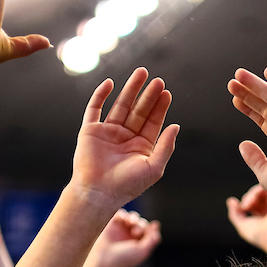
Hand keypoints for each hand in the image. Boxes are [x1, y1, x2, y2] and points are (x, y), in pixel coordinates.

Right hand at [70, 69, 178, 208]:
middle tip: (158, 80)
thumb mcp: (154, 167)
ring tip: (141, 73)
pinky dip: (100, 95)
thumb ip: (166, 146)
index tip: (166, 92)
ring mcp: (107, 133)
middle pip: (139, 111)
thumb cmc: (127, 185)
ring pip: (120, 105)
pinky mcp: (90, 131)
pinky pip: (94, 109)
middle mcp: (125, 138)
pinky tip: (110, 83)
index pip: (152, 122)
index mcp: (140, 147)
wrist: (98, 193)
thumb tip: (176, 126)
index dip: (159, 107)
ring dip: (130, 89)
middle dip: (148, 95)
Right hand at [87, 209, 161, 266]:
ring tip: (131, 223)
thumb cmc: (123, 258)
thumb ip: (153, 240)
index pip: (150, 232)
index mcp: (139, 245)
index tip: (154, 225)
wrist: (104, 259)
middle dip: (142, 225)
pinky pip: (121, 214)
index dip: (152, 228)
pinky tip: (124, 219)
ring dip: (135, 218)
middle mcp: (130, 237)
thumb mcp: (143, 251)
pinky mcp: (111, 225)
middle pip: (142, 224)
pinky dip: (124, 214)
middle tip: (136, 232)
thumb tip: (156, 228)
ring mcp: (121, 230)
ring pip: (132, 217)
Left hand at [225, 184, 266, 264]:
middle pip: (257, 194)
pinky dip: (256, 191)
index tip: (241, 209)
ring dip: (250, 195)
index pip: (255, 202)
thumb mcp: (242, 225)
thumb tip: (230, 200)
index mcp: (264, 215)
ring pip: (262, 189)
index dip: (246, 202)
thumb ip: (234, 214)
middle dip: (248, 198)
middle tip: (244, 207)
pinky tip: (252, 201)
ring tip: (247, 205)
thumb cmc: (259, 236)